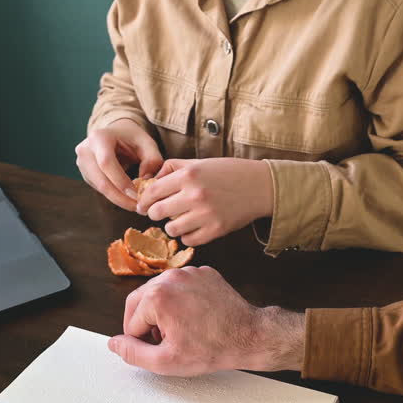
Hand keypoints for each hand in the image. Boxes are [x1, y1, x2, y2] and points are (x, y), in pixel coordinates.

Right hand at [76, 119, 163, 212]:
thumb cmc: (132, 138)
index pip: (106, 163)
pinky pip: (99, 189)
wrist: (115, 133)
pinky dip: (114, 196)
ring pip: (99, 188)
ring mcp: (82, 163)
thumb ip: (152, 159)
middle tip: (138, 207)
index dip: (121, 181)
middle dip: (120, 197)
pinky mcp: (85, 174)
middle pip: (101, 180)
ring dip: (118, 200)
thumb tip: (146, 181)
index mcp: (99, 137)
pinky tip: (127, 198)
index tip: (136, 195)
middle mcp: (85, 150)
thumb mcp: (147, 142)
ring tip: (136, 205)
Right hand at [107, 266, 304, 375]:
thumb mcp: (165, 361)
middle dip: (145, 323)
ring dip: (161, 311)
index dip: (141, 341)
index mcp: (156, 297)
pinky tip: (194, 317)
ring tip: (179, 330)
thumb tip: (113, 344)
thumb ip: (133, 353)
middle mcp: (169, 277)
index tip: (159, 350)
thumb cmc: (212, 349)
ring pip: (159, 291)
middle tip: (162, 342)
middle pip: (140, 301)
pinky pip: (180, 285)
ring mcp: (188, 272)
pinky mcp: (203, 272)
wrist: (249, 335)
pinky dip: (180, 300)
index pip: (131, 322)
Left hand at [136, 158, 273, 246]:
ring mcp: (205, 214)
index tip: (143, 205)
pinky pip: (188, 240)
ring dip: (172, 226)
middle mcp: (195, 195)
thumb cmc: (228, 172)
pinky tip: (193, 227)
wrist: (260, 186)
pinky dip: (187, 235)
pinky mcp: (216, 230)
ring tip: (180, 219)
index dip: (144, 200)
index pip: (153, 191)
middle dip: (155, 213)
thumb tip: (150, 181)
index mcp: (189, 175)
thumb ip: (173, 168)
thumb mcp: (199, 162)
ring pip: (171, 229)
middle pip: (157, 212)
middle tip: (159, 213)